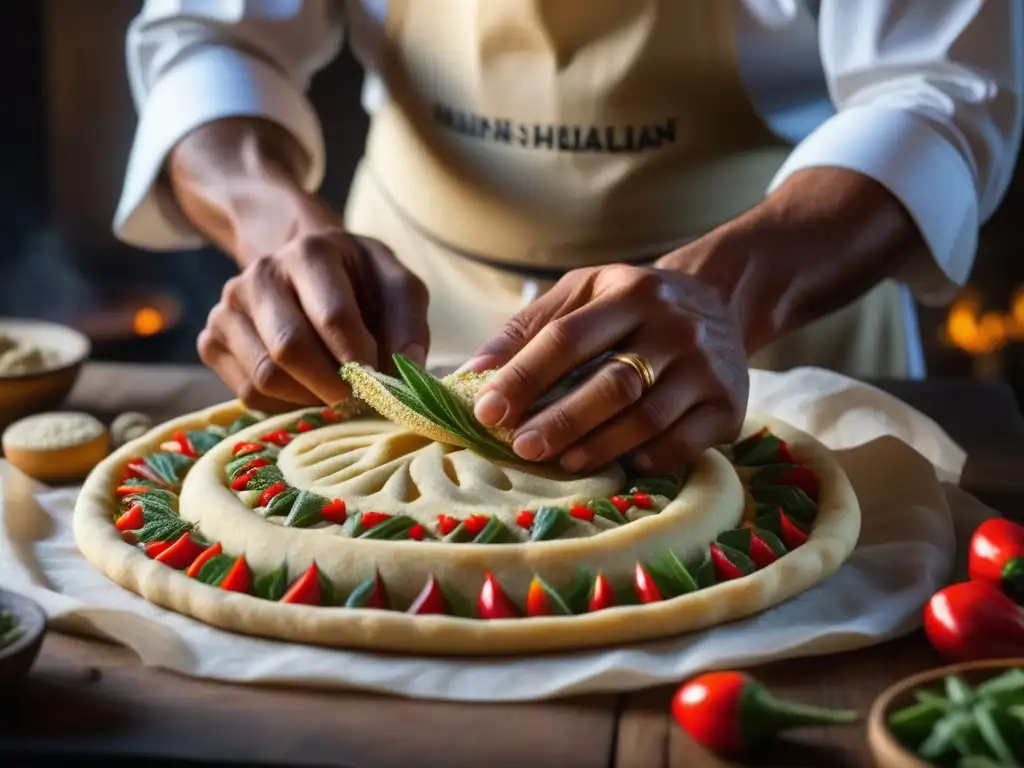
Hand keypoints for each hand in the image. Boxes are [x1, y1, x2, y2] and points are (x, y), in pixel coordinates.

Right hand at [198, 220, 429, 412]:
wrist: (302, 266)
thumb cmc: (359, 283)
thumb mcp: (396, 286)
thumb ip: (409, 324)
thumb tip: (405, 371)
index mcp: (311, 253)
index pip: (332, 316)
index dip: (360, 359)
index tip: (379, 381)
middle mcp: (261, 274)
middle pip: (290, 349)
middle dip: (332, 386)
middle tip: (358, 398)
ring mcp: (228, 307)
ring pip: (265, 377)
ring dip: (308, 398)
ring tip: (335, 391)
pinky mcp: (211, 340)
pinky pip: (247, 394)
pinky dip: (283, 405)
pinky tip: (305, 389)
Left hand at [463, 264, 748, 474]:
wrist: (721, 301)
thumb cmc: (632, 305)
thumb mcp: (583, 293)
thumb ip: (527, 327)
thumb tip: (473, 373)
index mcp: (630, 292)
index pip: (567, 338)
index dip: (524, 377)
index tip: (488, 411)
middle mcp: (674, 326)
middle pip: (611, 383)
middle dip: (561, 420)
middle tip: (521, 448)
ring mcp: (706, 367)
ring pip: (647, 419)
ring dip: (599, 446)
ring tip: (562, 462)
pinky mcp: (728, 405)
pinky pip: (683, 443)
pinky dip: (647, 459)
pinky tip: (619, 466)